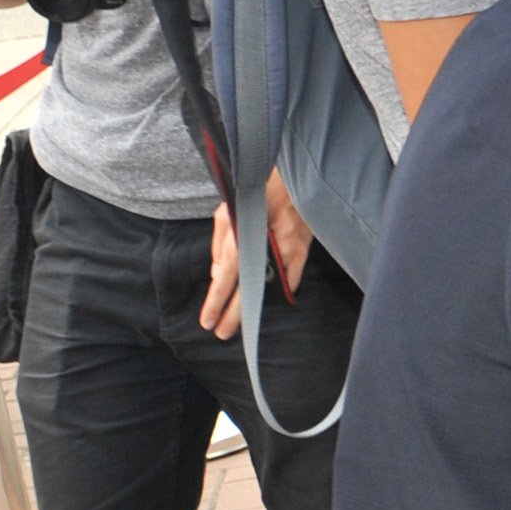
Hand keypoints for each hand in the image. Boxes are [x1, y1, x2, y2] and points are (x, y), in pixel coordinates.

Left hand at [199, 175, 315, 339]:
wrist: (289, 176)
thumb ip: (220, 244)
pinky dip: (284, 287)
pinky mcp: (303, 250)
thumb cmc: (254, 191)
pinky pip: (292, 277)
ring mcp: (286, 252)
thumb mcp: (226, 213)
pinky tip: (275, 298)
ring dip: (255, 305)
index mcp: (241, 240)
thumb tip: (218, 274)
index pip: (226, 280)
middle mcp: (264, 250)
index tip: (207, 322)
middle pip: (247, 292)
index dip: (216, 302)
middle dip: (233, 315)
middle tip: (222, 333)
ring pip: (269, 288)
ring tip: (244, 320)